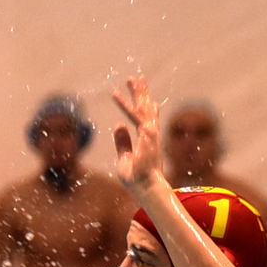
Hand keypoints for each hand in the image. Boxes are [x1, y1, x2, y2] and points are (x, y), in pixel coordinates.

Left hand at [110, 76, 163, 192]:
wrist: (145, 188)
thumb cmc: (136, 178)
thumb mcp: (125, 157)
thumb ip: (122, 142)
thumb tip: (118, 125)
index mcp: (147, 139)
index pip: (145, 117)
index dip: (144, 104)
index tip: (144, 93)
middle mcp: (150, 134)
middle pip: (147, 109)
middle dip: (142, 93)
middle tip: (137, 78)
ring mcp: (150, 135)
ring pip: (142, 109)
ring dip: (137, 94)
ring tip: (131, 80)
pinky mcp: (146, 137)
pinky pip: (133, 118)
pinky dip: (124, 107)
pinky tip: (116, 95)